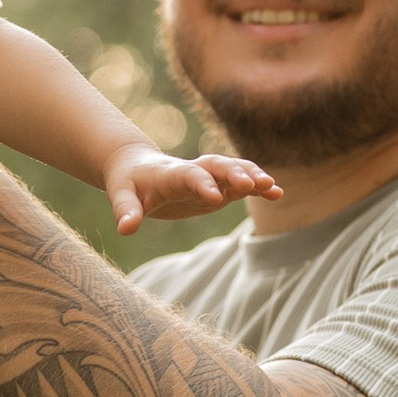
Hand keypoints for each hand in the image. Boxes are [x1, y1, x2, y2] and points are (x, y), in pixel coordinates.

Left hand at [101, 141, 278, 236]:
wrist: (137, 167)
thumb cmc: (128, 182)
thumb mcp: (121, 194)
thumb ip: (125, 210)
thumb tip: (125, 230)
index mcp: (170, 172)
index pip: (189, 175)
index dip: (202, 184)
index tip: (214, 198)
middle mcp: (193, 170)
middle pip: (217, 166)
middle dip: (235, 174)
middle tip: (254, 184)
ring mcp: (207, 178)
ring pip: (233, 170)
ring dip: (252, 177)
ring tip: (273, 189)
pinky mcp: (216, 188)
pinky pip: (238, 184)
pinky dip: (256, 186)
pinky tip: (276, 193)